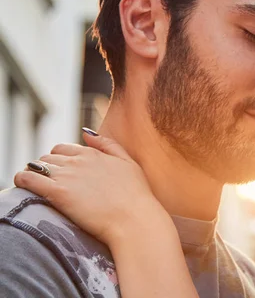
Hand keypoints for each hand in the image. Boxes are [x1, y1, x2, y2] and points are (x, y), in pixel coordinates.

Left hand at [14, 131, 168, 245]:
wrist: (133, 219)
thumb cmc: (136, 195)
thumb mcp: (128, 162)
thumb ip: (108, 144)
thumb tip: (86, 132)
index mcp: (92, 154)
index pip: (63, 149)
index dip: (60, 160)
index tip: (62, 173)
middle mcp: (77, 161)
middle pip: (48, 157)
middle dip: (46, 167)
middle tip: (50, 183)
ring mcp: (66, 176)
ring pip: (36, 165)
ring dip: (34, 173)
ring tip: (36, 187)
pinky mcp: (57, 193)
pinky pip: (28, 179)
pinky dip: (21, 179)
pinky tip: (21, 185)